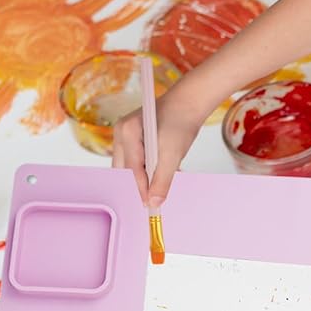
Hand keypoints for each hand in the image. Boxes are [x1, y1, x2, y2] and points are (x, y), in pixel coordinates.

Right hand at [112, 91, 202, 206]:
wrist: (189, 103)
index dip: (141, 190)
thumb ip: (162, 180)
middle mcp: (121, 132)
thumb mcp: (173, 154)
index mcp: (127, 132)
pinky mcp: (135, 136)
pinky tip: (165, 172)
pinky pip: (138, 158)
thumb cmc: (181, 122)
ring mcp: (126, 133)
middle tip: (154, 201)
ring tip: (162, 185)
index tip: (150, 207)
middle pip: (125, 169)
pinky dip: (150, 168)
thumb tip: (155, 202)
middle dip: (140, 185)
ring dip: (146, 177)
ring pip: (131, 166)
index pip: (130, 170)